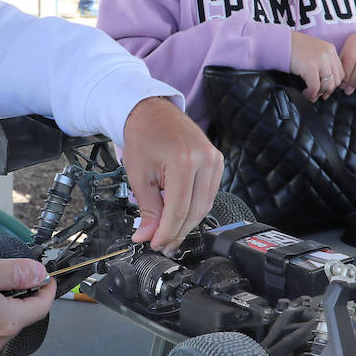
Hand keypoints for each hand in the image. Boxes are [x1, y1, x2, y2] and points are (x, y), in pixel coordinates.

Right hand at [0, 256, 54, 355]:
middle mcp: (0, 339)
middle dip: (22, 291)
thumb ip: (15, 272)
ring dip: (2, 299)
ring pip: (4, 319)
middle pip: (23, 313)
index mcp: (9, 321)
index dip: (47, 286)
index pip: (43, 305)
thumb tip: (39, 273)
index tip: (45, 272)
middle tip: (10, 270)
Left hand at [121, 96, 222, 255]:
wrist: (151, 111)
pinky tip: (180, 217)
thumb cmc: (143, 136)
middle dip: (177, 232)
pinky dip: (194, 209)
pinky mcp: (217, 162)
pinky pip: (208, 194)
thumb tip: (147, 235)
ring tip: (169, 235)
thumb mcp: (139, 176)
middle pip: (195, 211)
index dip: (167, 232)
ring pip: (205, 206)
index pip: (179, 210)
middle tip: (162, 244)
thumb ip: (147, 209)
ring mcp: (214, 160)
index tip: (155, 244)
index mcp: (184, 161)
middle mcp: (205, 160)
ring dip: (187, 224)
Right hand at [289, 32, 343, 101]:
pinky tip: (305, 93)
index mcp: (330, 50)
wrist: (279, 42)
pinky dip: (311, 94)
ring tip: (310, 94)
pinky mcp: (310, 67)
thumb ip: (322, 62)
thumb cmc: (292, 48)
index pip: (340, 72)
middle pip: (336, 80)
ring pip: (328, 85)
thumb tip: (324, 80)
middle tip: (317, 95)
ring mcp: (320, 60)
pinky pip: (315, 87)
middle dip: (327, 90)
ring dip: (319, 93)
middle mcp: (328, 54)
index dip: (333, 84)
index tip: (324, 89)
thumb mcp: (313, 51)